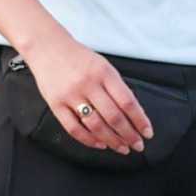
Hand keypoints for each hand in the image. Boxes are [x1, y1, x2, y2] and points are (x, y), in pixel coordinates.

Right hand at [25, 34, 154, 154]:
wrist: (47, 47)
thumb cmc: (79, 58)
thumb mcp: (103, 66)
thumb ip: (116, 87)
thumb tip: (133, 114)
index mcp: (104, 73)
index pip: (127, 102)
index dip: (140, 121)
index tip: (147, 133)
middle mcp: (88, 84)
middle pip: (114, 117)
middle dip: (129, 135)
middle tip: (138, 145)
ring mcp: (71, 95)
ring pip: (95, 125)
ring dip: (112, 140)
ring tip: (122, 148)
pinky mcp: (56, 104)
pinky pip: (74, 128)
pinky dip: (89, 140)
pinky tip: (100, 144)